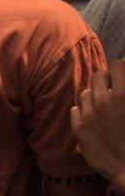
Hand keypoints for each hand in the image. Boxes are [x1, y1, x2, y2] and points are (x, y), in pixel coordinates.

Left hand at [71, 60, 124, 191]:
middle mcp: (105, 101)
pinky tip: (93, 120)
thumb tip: (120, 87)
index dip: (120, 69)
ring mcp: (90, 115)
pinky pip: (75, 110)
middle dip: (107, 81)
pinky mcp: (79, 129)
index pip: (117, 65)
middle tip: (113, 90)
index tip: (122, 77)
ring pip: (86, 93)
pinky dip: (83, 112)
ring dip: (95, 97)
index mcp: (124, 95)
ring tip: (104, 108)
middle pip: (98, 76)